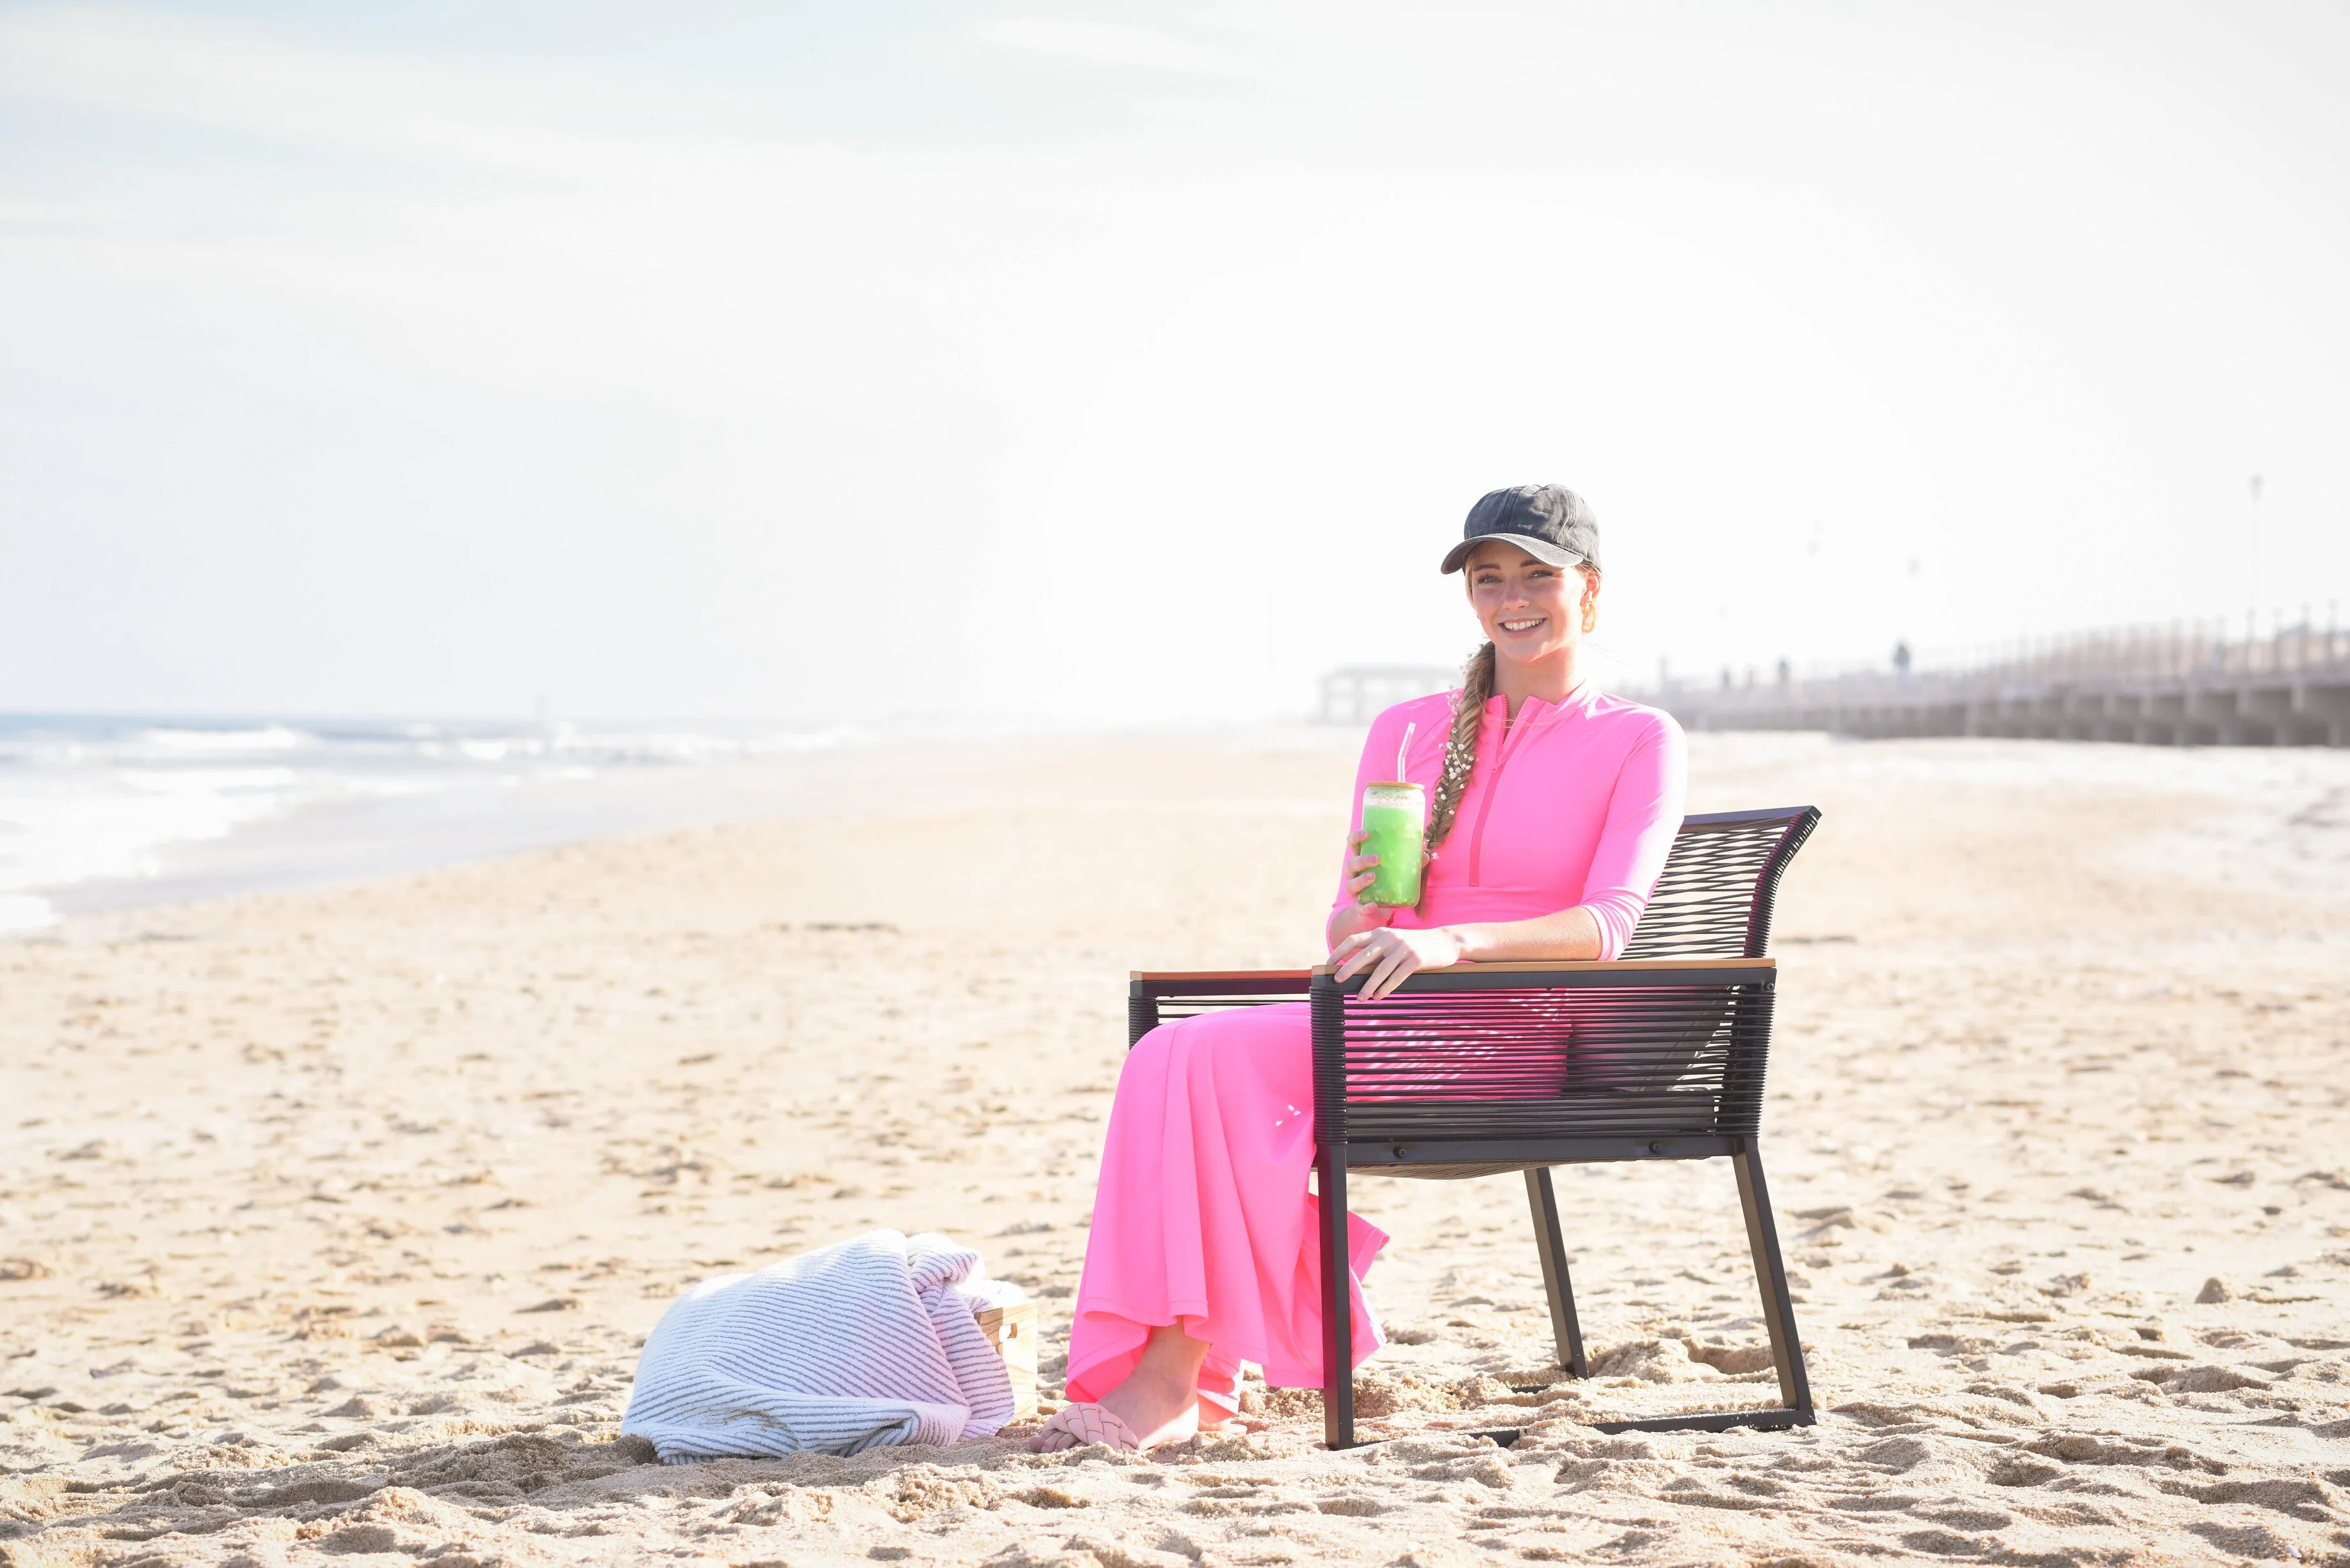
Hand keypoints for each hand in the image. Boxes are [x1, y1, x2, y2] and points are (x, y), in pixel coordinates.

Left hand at [1331, 924, 1467, 1000]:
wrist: (1445, 941)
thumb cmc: (1416, 944)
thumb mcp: (1395, 941)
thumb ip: (1378, 951)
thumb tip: (1357, 969)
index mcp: (1381, 932)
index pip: (1354, 939)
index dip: (1340, 951)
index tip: (1330, 963)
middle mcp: (1390, 938)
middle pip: (1364, 955)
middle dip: (1349, 968)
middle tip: (1338, 980)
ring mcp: (1403, 948)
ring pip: (1381, 970)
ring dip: (1369, 985)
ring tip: (1361, 997)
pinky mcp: (1416, 959)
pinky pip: (1397, 976)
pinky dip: (1386, 988)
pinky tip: (1379, 996)